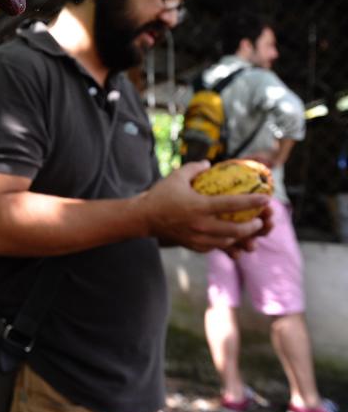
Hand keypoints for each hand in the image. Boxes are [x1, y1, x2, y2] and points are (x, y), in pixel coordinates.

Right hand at [141, 161, 269, 252]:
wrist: (143, 218)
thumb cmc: (160, 195)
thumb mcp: (177, 176)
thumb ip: (194, 168)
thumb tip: (209, 164)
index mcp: (199, 206)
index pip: (232, 204)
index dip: (252, 202)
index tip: (266, 199)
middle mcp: (201, 224)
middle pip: (235, 230)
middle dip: (252, 227)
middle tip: (259, 221)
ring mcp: (197, 237)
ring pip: (227, 242)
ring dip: (240, 237)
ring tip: (246, 231)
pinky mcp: (193, 245)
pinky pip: (214, 247)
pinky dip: (224, 243)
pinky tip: (227, 237)